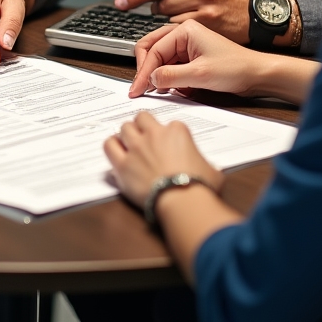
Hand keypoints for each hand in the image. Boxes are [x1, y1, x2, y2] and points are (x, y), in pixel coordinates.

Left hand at [104, 111, 223, 209]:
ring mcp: (136, 147)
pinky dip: (111, 146)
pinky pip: (109, 146)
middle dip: (142, 126)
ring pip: (124, 127)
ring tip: (129, 145)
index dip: (167, 136)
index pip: (169, 125)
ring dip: (126, 135)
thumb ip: (208, 165)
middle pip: (141, 118)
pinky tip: (115, 152)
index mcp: (177, 131)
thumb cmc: (199, 187)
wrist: (183, 202)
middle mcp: (154, 134)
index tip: (168, 146)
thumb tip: (210, 170)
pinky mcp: (123, 163)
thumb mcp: (213, 171)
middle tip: (144, 139)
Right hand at [129, 19, 270, 97]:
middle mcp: (183, 34)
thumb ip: (171, 76)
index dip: (143, 72)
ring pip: (161, 60)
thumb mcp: (200, 75)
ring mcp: (187, 46)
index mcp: (184, 30)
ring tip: (160, 90)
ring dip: (159, 76)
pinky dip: (171, 79)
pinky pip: (172, 67)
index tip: (137, 89)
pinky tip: (177, 89)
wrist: (258, 75)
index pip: (153, 50)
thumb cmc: (236, 68)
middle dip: (146, 70)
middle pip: (151, 49)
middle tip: (140, 89)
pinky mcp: (191, 57)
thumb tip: (150, 79)